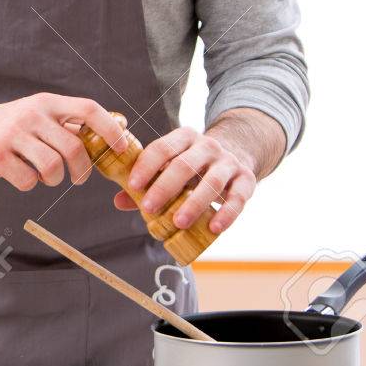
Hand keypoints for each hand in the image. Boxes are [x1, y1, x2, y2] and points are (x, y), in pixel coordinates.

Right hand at [0, 93, 127, 190]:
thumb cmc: (9, 125)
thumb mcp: (37, 113)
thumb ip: (66, 122)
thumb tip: (112, 133)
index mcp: (46, 103)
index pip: (88, 110)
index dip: (110, 129)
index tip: (121, 148)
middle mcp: (31, 114)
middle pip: (73, 147)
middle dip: (82, 171)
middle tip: (79, 179)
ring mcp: (12, 134)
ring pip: (52, 167)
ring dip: (54, 180)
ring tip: (45, 177)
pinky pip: (27, 180)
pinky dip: (29, 184)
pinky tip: (21, 174)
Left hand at [115, 126, 258, 234]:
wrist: (238, 153)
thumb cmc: (195, 165)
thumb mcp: (173, 165)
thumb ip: (148, 181)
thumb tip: (119, 200)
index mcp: (184, 137)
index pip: (162, 148)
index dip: (146, 166)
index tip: (133, 185)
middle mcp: (208, 146)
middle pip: (184, 165)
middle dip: (164, 187)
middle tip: (149, 207)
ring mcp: (229, 162)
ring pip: (211, 181)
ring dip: (194, 204)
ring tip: (178, 223)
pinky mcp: (246, 179)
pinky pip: (238, 198)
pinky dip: (226, 214)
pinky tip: (213, 228)